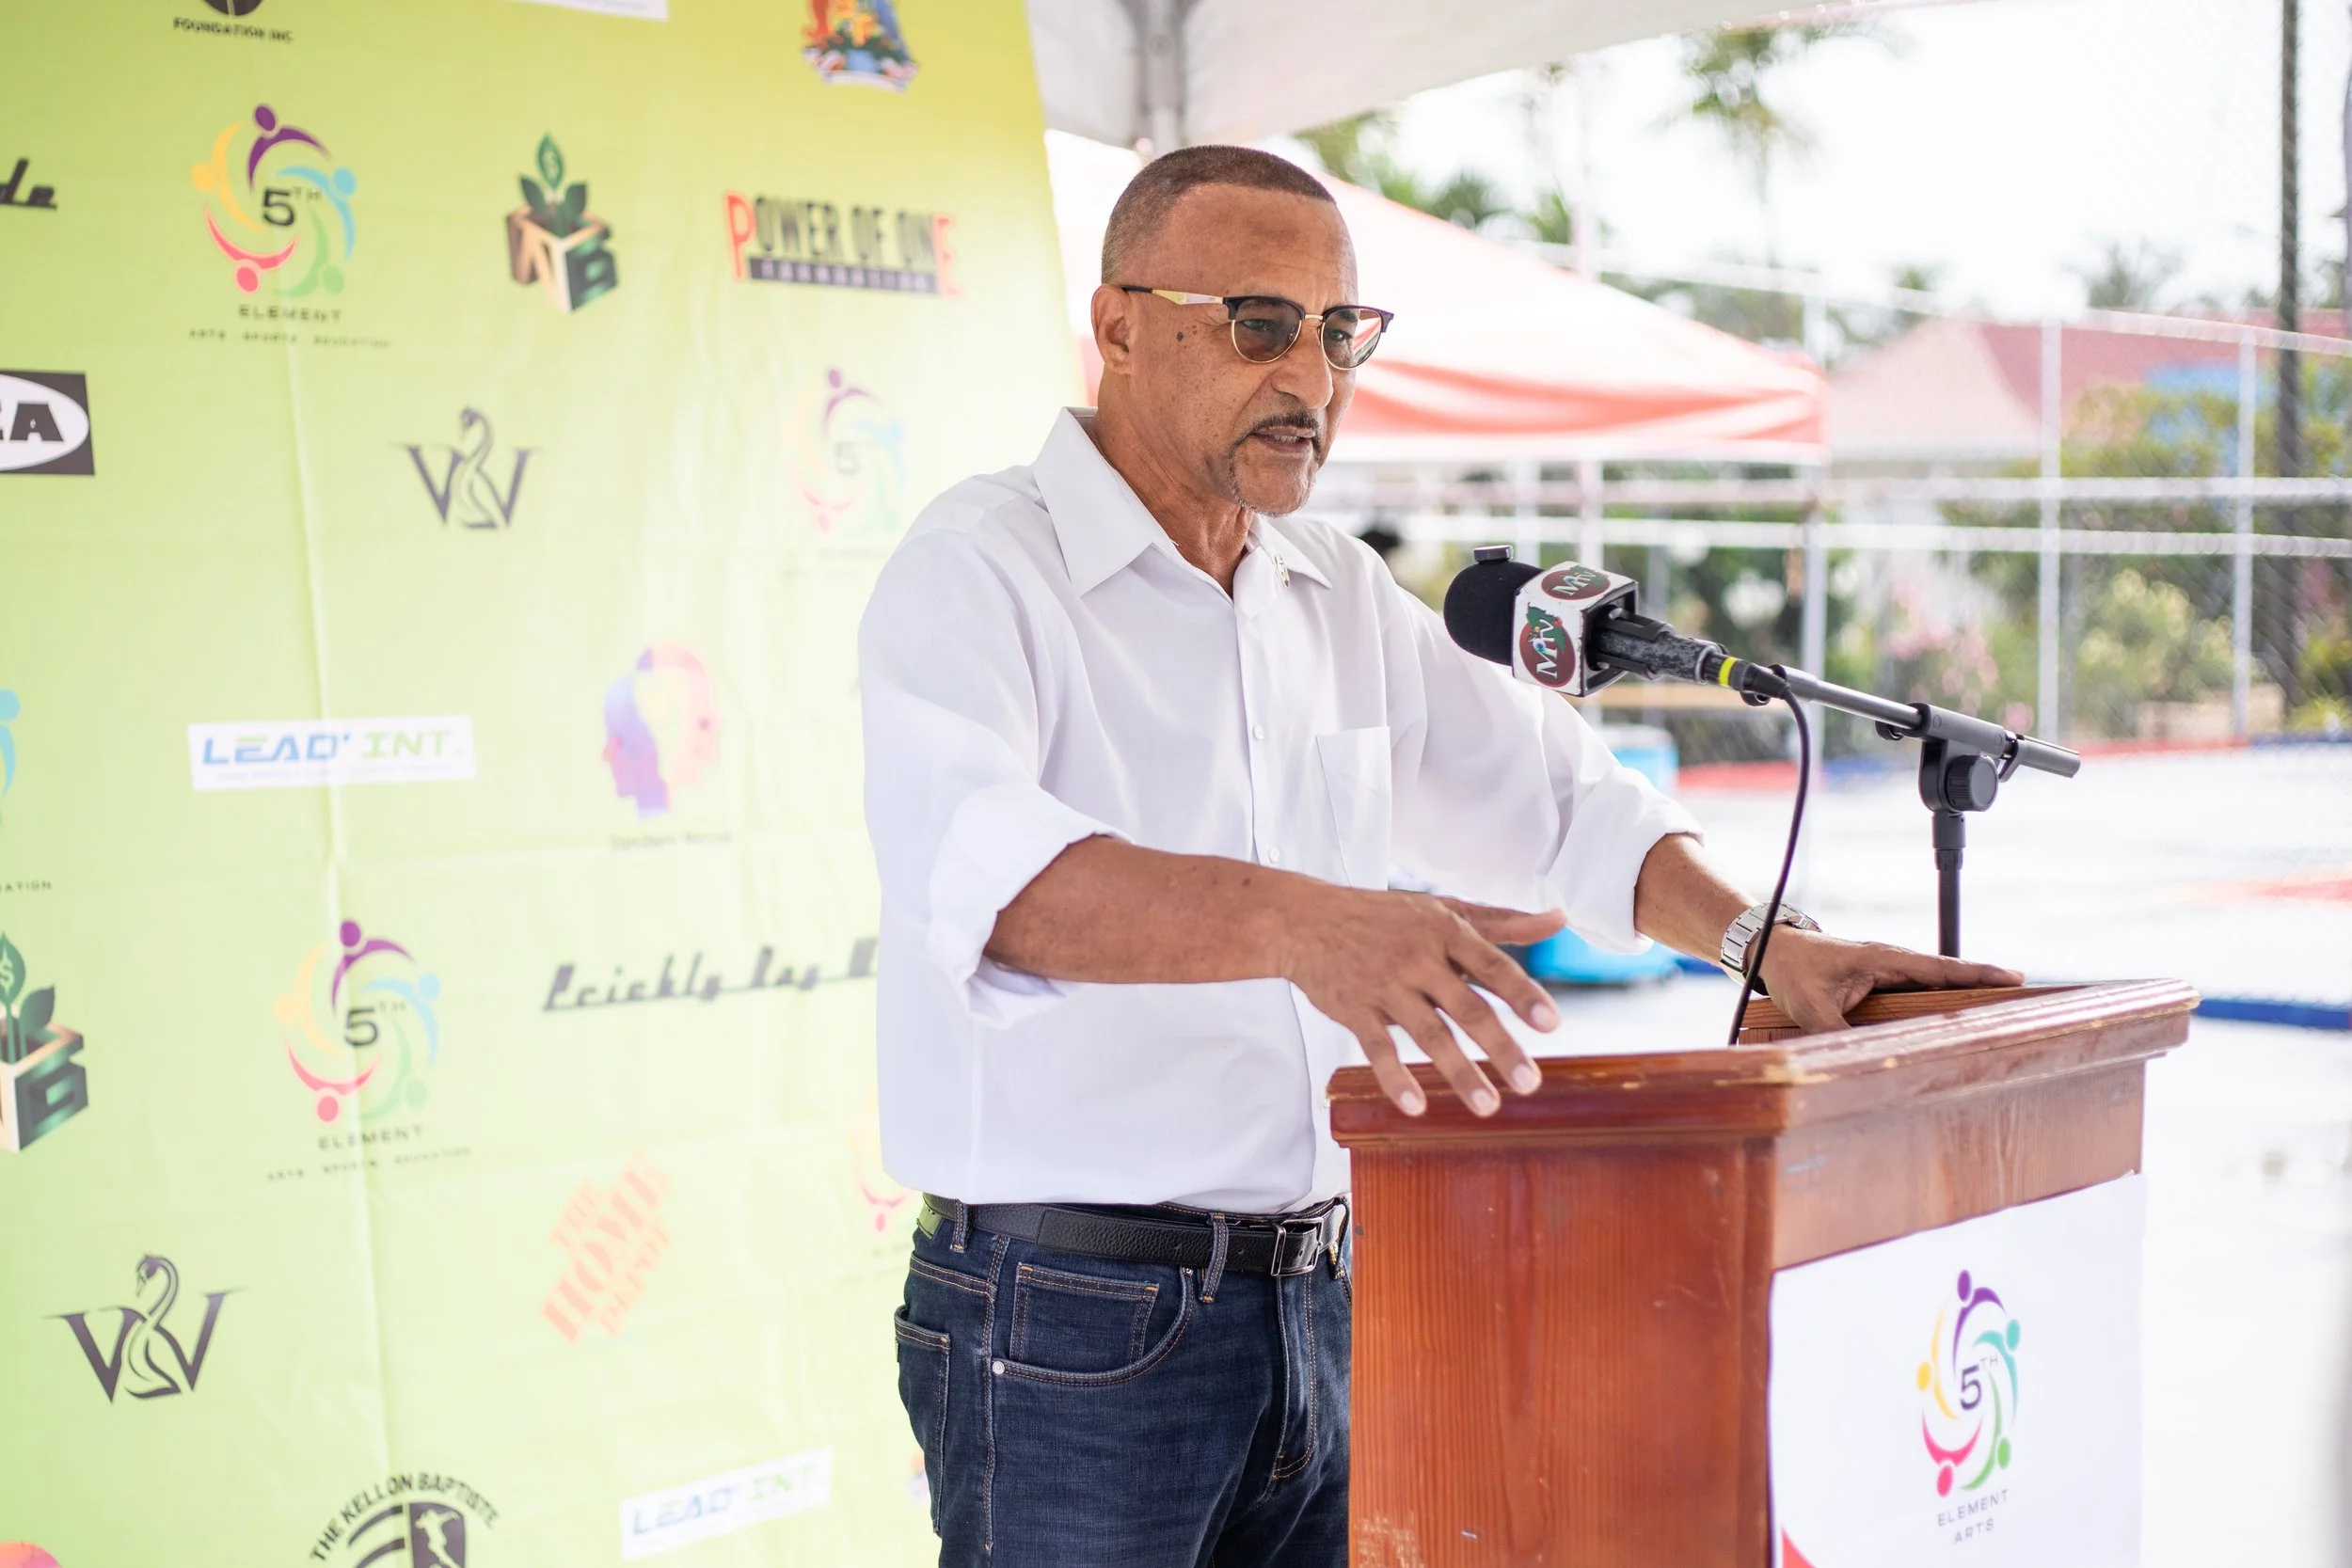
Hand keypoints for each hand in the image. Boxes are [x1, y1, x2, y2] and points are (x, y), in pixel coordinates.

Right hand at [1273, 886, 1565, 1117]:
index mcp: (1445, 932)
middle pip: (1466, 1008)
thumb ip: (1501, 921)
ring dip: (1459, 1072)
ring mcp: (1384, 985)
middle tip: (1529, 1083)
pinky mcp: (1354, 1010)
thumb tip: (1557, 919)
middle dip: (1500, 1047)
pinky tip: (1415, 1106)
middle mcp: (1417, 959)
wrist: (1306, 921)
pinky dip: (1395, 1077)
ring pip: (1427, 1034)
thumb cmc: (1384, 916)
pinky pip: (1376, 1048)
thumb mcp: (1443, 909)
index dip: (1522, 995)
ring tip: (1487, 1105)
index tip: (1550, 1024)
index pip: (1492, 966)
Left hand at [1754, 928, 2022, 1034]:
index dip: (1979, 974)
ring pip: (1938, 987)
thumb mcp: (1811, 1006)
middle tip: (2029, 1000)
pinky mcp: (1884, 985)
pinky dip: (1942, 1005)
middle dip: (1986, 986)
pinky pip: (1921, 995)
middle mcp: (1895, 963)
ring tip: (2004, 1017)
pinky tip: (1957, 1026)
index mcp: (1886, 960)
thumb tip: (1858, 1062)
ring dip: (1966, 997)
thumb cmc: (1793, 972)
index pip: (1942, 968)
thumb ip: (1836, 1033)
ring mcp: (1891, 973)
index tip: (2017, 978)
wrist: (1775, 952)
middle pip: (1951, 976)